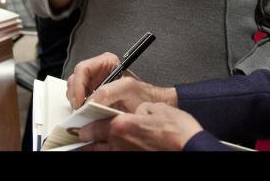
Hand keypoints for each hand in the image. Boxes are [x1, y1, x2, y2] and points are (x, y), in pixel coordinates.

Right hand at [67, 52, 177, 110]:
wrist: (150, 106)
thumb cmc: (143, 94)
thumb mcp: (128, 88)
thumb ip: (108, 91)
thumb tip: (90, 101)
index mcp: (106, 62)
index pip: (83, 69)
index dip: (78, 85)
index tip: (80, 102)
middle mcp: (98, 72)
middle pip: (75, 79)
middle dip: (75, 94)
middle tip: (79, 109)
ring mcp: (94, 85)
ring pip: (74, 90)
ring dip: (76, 101)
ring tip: (84, 112)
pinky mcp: (92, 97)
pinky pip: (78, 100)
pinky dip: (79, 107)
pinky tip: (87, 114)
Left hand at [77, 103, 201, 150]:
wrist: (190, 147)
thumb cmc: (177, 131)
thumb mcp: (155, 109)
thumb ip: (139, 110)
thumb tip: (136, 114)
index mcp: (121, 126)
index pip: (95, 127)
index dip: (85, 127)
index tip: (78, 128)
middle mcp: (120, 144)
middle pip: (95, 145)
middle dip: (87, 141)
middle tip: (79, 140)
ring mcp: (126, 155)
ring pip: (104, 153)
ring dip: (97, 149)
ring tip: (90, 146)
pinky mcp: (134, 159)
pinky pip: (117, 156)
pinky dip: (112, 152)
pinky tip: (112, 149)